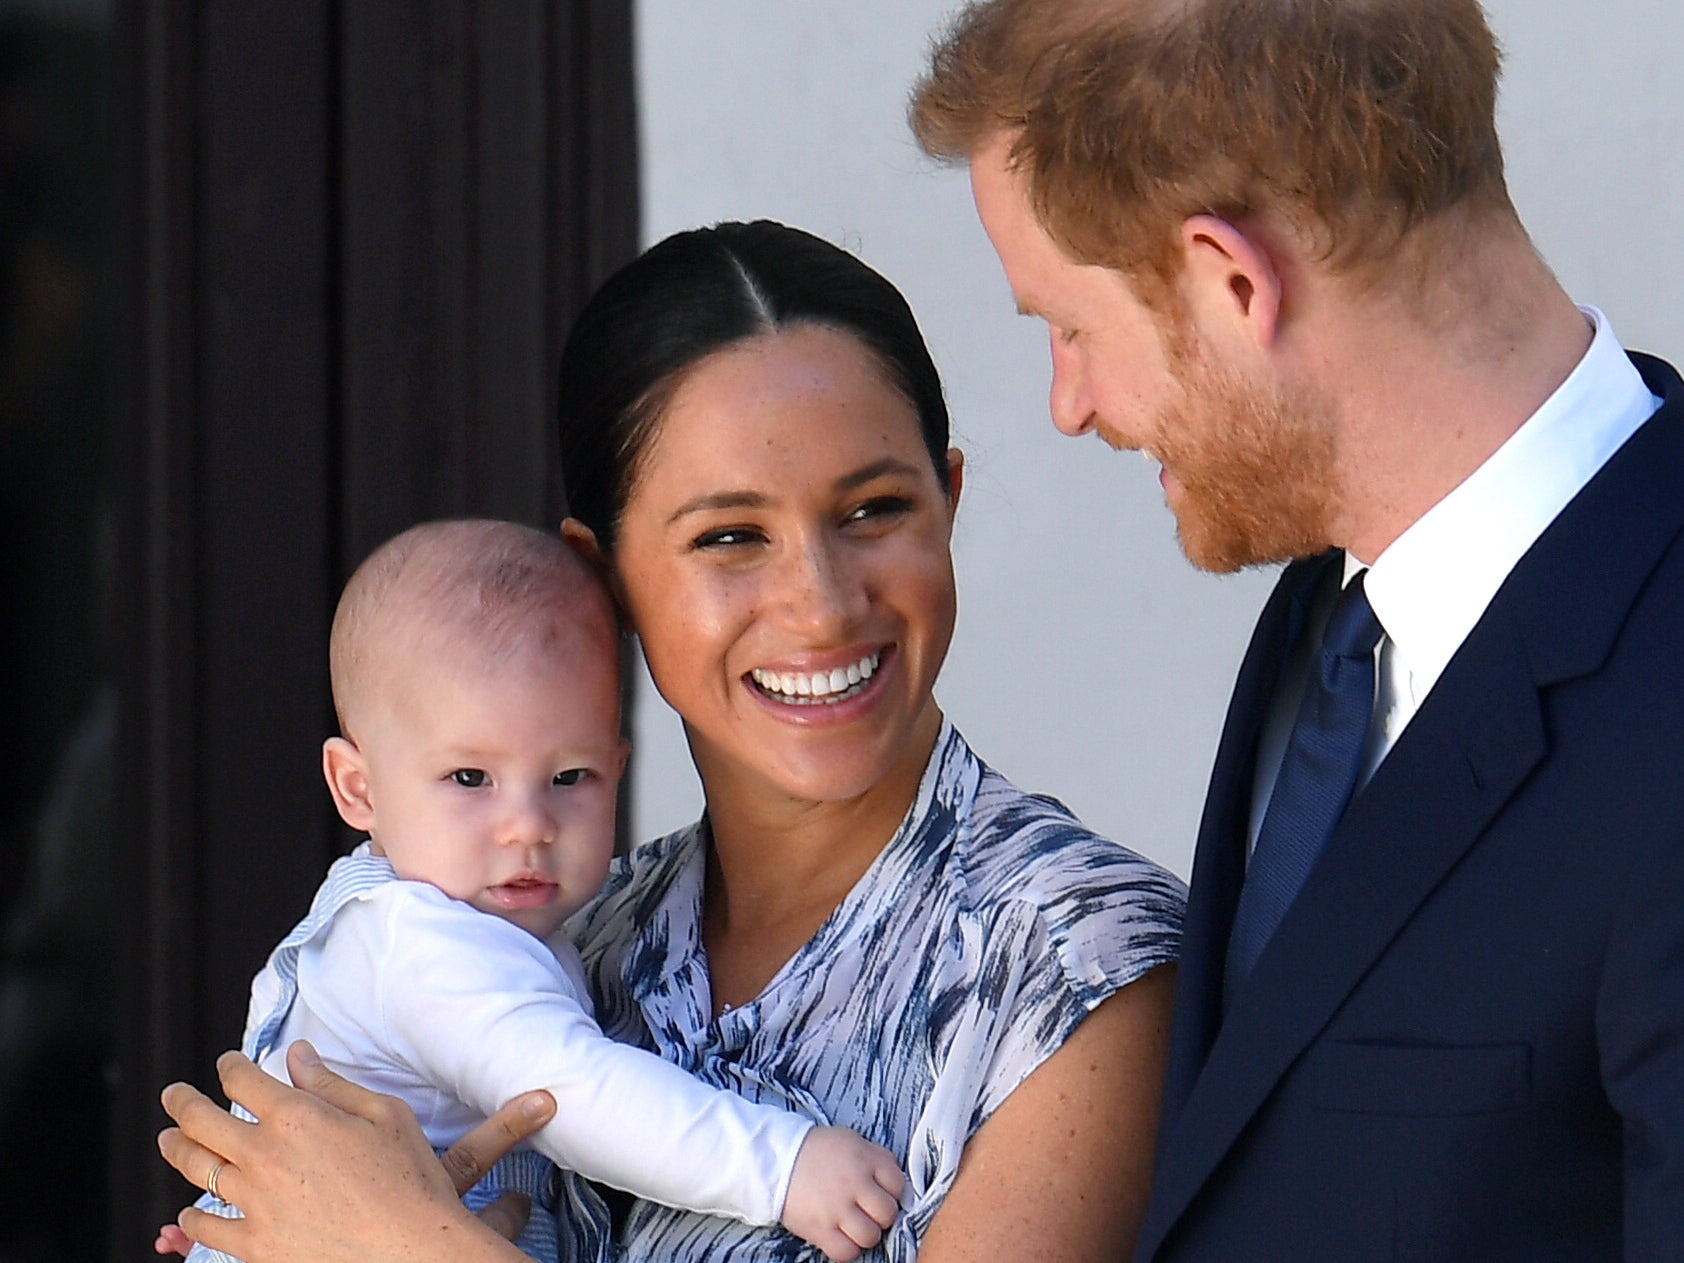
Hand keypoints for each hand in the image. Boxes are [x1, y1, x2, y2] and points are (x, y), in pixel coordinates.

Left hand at [156, 1042, 554, 1262]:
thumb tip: (298, 1056)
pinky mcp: (255, 1245)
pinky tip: (189, 1212)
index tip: (226, 1063)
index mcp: (296, 1117)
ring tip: (170, 1141)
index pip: (241, 1080)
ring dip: (177, 1149)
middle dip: (181, 1101)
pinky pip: (206, 1229)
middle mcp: (264, 1156)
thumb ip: (331, 1084)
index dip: (229, 1066)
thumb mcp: (384, 1113)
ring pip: (196, 1169)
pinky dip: (192, 1219)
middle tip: (174, 1095)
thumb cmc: (408, 1180)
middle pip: (200, 1121)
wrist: (414, 1249)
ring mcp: (254, 1203)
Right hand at [778, 1125, 904, 1261]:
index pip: (898, 1185)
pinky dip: (847, 1249)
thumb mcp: (851, 1141)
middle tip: (868, 1211)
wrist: (776, 1158)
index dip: (892, 1192)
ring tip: (854, 1225)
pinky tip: (841, 1237)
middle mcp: (854, 1184)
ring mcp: (837, 1209)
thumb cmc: (817, 1150)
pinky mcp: (819, 1230)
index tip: (880, 1193)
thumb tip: (896, 1183)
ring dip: (865, 1233)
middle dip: (881, 1215)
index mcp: (865, 1160)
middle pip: (887, 1214)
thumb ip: (876, 1158)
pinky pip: (846, 1253)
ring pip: (870, 1236)